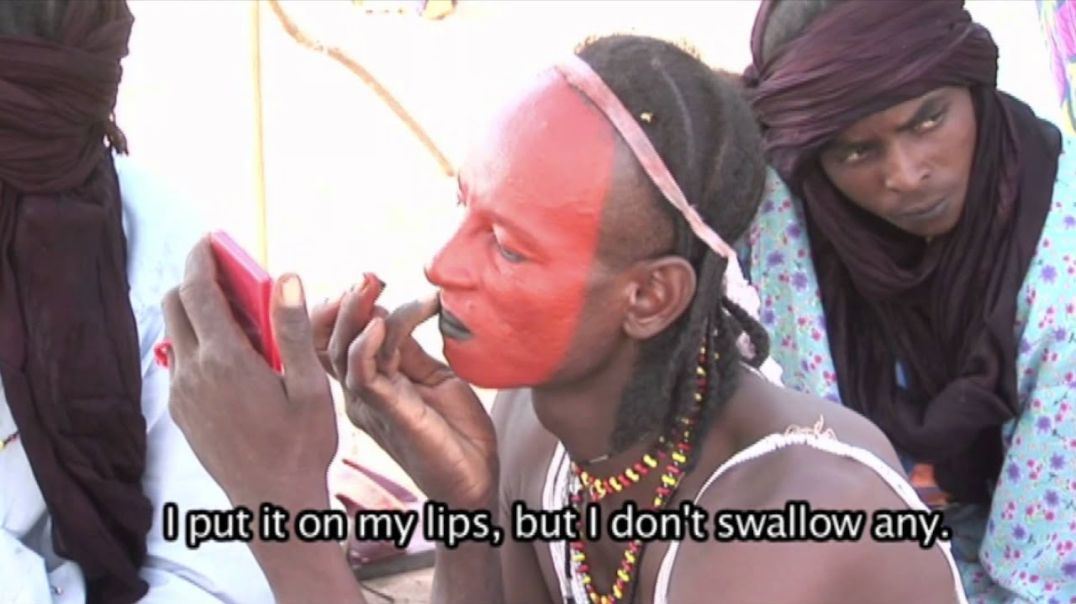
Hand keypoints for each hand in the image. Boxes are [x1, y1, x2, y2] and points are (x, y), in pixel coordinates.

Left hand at [164, 237, 336, 508]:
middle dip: (196, 281)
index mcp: (225, 360)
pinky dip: (198, 344)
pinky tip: (233, 359)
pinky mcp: (181, 414)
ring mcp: (182, 395)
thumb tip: (286, 277)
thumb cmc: (300, 445)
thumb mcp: (309, 385)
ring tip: (239, 319)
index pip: (198, 290)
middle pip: (175, 305)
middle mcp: (192, 373)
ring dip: (197, 314)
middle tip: (231, 277)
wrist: (273, 503)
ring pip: (175, 334)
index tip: (210, 239)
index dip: (201, 257)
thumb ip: (292, 328)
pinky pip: (179, 363)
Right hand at [311, 283, 497, 509]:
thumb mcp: (434, 378)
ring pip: (342, 353)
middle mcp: (361, 395)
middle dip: (345, 303)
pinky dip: (368, 347)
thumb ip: (411, 350)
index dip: (341, 309)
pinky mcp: (388, 416)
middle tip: (369, 278)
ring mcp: (370, 406)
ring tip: (372, 286)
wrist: (477, 478)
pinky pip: (364, 377)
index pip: (336, 342)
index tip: (368, 281)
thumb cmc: (457, 432)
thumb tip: (394, 312)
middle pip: (330, 342)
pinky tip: (382, 324)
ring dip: (356, 314)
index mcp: (371, 384)